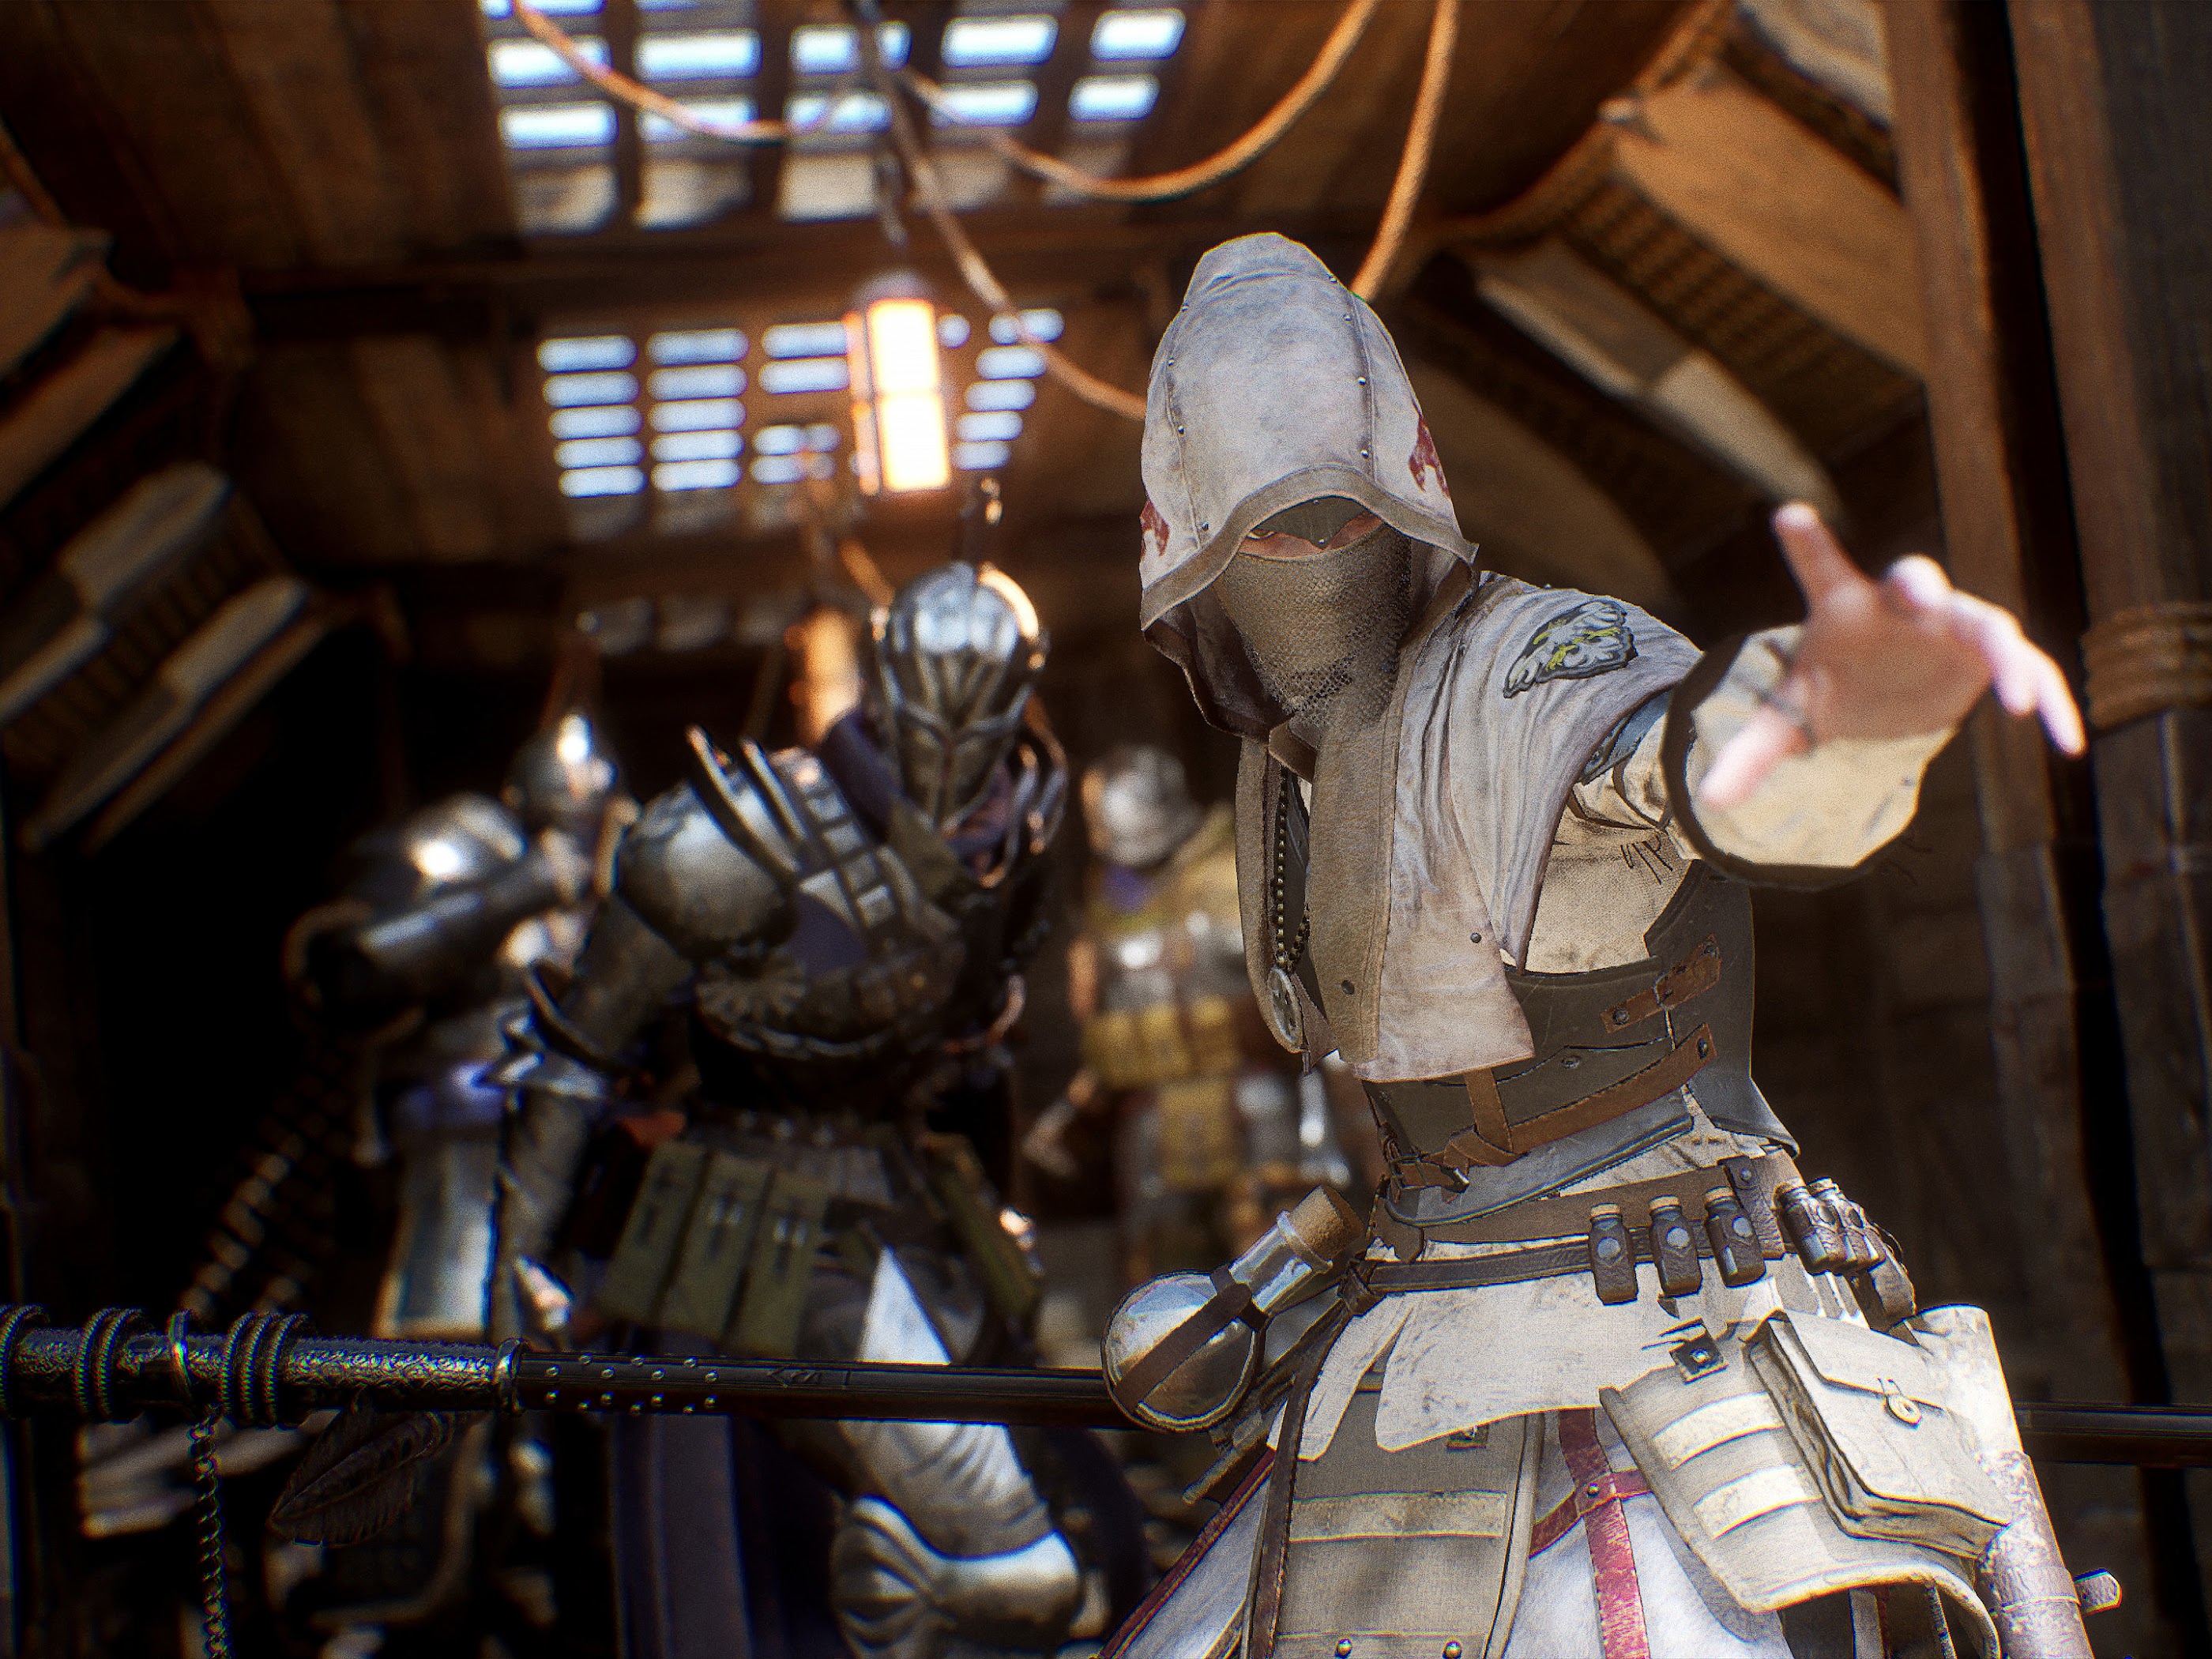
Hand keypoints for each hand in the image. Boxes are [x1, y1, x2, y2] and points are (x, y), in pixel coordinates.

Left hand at [1699, 504, 2084, 808]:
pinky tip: (2067, 744)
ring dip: (2006, 660)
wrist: (1877, 693)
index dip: (1807, 545)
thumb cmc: (1832, 686)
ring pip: (1990, 628)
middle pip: (1919, 583)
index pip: (1823, 570)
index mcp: (1847, 608)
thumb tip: (1706, 801)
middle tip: (1926, 599)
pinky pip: (2032, 672)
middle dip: (1925, 588)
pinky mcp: (1990, 658)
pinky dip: (2052, 702)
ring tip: (2017, 704)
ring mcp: (1955, 626)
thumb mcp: (1788, 718)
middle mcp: (1906, 607)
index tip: (1787, 518)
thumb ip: (1751, 753)